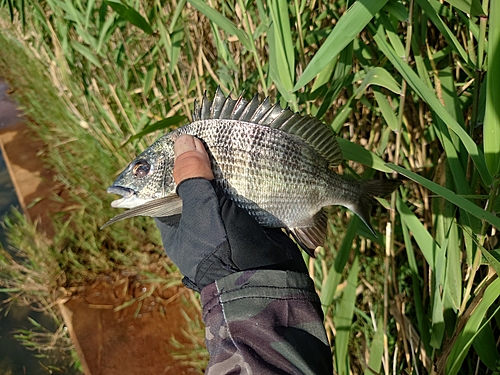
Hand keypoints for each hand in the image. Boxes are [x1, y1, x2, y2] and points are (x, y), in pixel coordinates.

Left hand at [155, 135, 307, 291]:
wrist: (267, 278)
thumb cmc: (222, 249)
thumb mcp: (201, 211)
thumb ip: (191, 176)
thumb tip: (184, 140)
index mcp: (174, 223)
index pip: (163, 186)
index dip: (169, 162)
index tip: (179, 138)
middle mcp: (196, 220)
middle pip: (193, 181)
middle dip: (200, 160)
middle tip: (205, 135)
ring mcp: (222, 218)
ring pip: (218, 184)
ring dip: (222, 165)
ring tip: (224, 140)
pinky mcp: (246, 216)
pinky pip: (240, 191)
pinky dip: (242, 176)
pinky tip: (245, 157)